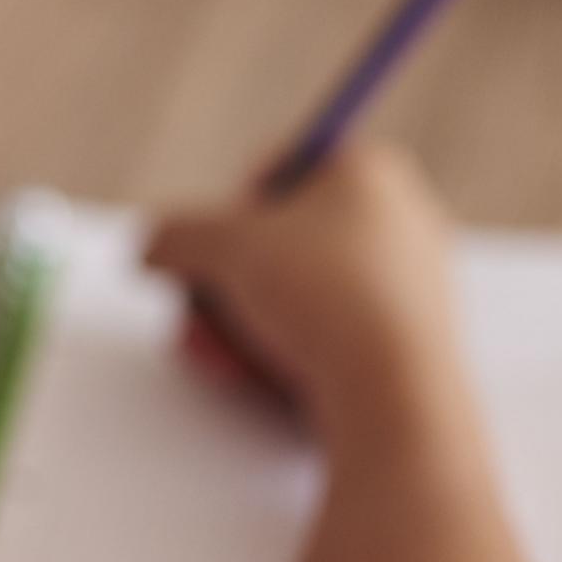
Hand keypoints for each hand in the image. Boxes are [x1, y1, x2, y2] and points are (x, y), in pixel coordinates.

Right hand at [141, 140, 473, 457]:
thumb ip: (172, 235)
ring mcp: (410, 286)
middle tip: (202, 310)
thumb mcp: (220, 248)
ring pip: (300, 296)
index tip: (215, 247)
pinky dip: (288, 357)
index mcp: (370, 171)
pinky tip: (265, 382)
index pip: (277, 169)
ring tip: (225, 354)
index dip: (231, 208)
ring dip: (247, 324)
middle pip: (283, 241)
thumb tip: (151, 247)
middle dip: (229, 281)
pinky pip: (330, 339)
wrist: (399, 391)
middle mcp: (401, 220)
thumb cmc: (324, 297)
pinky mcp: (410, 345)